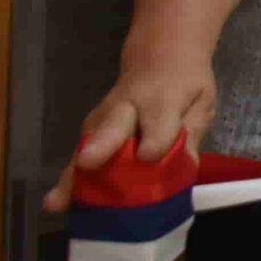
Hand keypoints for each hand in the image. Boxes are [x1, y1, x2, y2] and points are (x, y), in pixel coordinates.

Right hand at [46, 41, 217, 212]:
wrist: (158, 59)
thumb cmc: (184, 86)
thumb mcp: (202, 102)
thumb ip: (192, 133)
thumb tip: (183, 167)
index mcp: (162, 99)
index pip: (157, 124)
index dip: (154, 142)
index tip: (148, 156)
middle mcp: (126, 108)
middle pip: (112, 128)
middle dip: (101, 146)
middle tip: (88, 163)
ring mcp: (103, 119)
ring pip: (89, 146)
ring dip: (77, 173)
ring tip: (59, 200)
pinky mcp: (90, 131)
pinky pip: (80, 156)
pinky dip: (72, 178)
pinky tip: (59, 201)